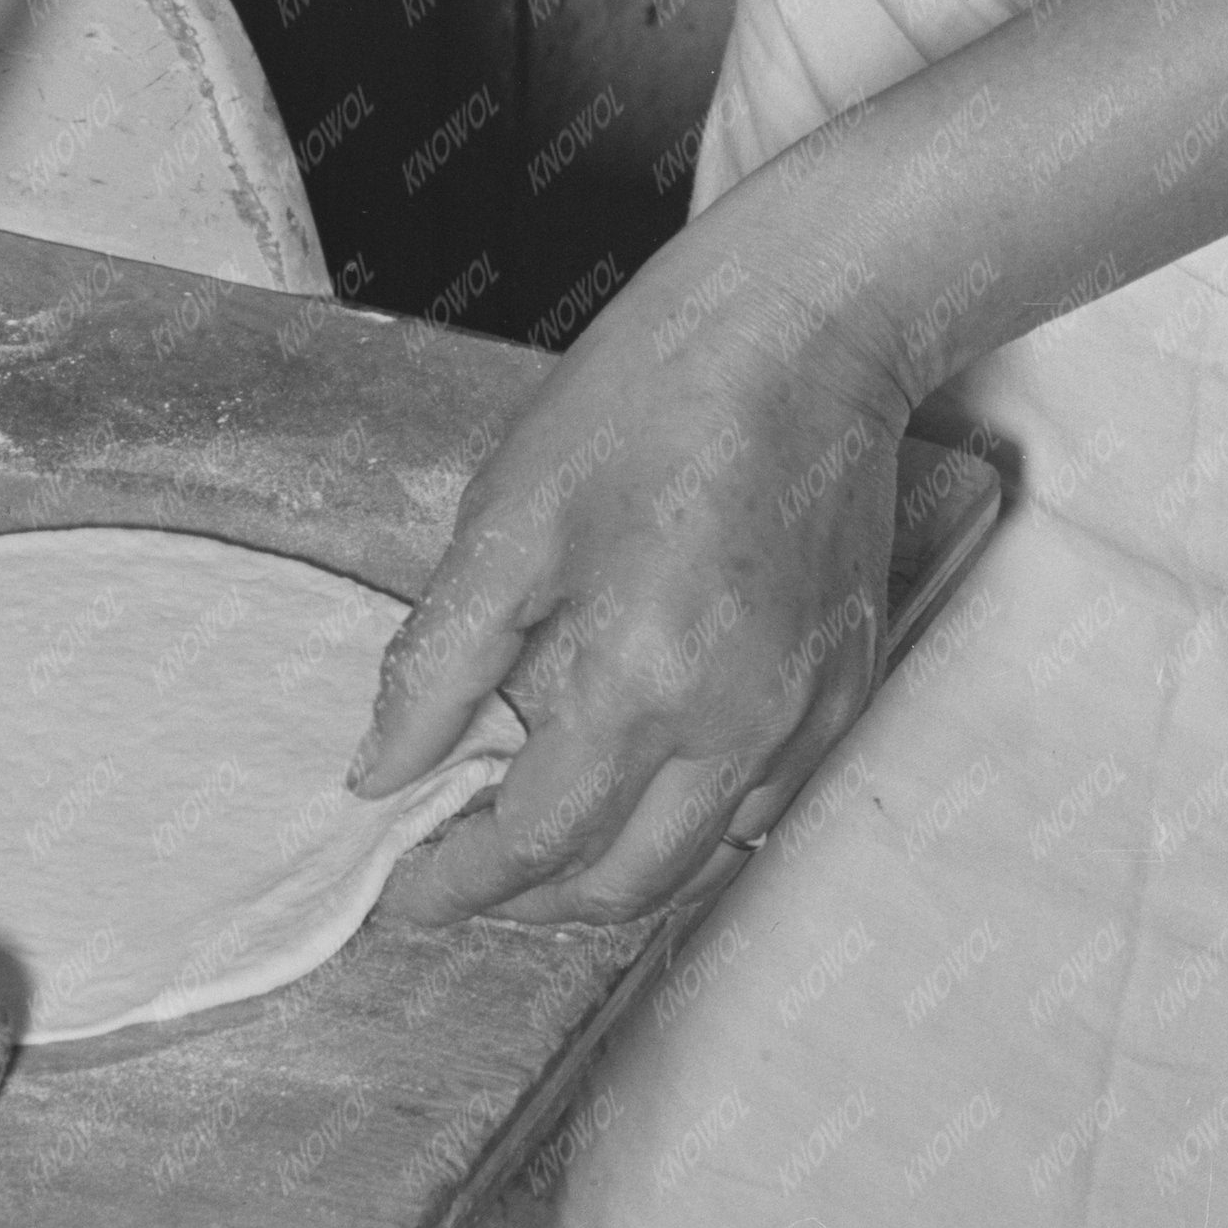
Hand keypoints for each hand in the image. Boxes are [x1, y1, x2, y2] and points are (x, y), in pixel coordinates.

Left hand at [352, 247, 908, 932]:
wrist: (802, 328)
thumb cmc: (647, 399)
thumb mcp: (507, 516)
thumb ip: (439, 663)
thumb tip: (381, 774)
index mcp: (641, 680)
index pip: (535, 843)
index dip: (455, 884)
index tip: (404, 888)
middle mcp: (737, 723)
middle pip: (623, 884)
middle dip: (528, 899)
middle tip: (463, 864)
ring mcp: (805, 712)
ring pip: (700, 859)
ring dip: (611, 866)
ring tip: (544, 817)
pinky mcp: (846, 686)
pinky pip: (763, 803)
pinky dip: (691, 819)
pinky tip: (644, 767)